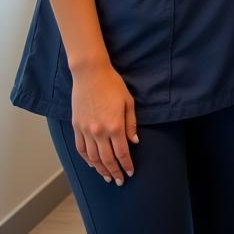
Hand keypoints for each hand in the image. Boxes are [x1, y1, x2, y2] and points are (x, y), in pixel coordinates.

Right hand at [71, 62, 136, 184]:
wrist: (90, 75)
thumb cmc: (113, 85)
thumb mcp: (128, 102)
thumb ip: (131, 124)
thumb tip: (134, 141)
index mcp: (115, 125)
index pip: (122, 152)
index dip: (126, 164)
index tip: (130, 172)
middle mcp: (99, 131)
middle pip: (107, 158)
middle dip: (115, 171)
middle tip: (120, 180)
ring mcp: (86, 130)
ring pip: (92, 157)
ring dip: (100, 169)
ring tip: (107, 176)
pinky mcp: (76, 127)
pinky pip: (81, 148)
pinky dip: (86, 159)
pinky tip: (92, 164)